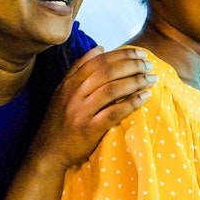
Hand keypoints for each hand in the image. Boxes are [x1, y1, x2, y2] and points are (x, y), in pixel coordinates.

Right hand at [33, 46, 155, 170]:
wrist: (48, 151)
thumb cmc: (59, 120)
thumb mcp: (63, 90)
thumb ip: (79, 68)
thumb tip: (100, 48)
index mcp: (70, 82)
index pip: (99, 61)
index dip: (122, 54)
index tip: (140, 53)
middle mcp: (75, 94)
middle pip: (108, 72)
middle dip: (132, 65)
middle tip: (149, 65)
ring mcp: (81, 111)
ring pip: (112, 89)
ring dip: (135, 81)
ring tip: (151, 79)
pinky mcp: (89, 129)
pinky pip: (114, 112)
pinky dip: (131, 103)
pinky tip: (145, 97)